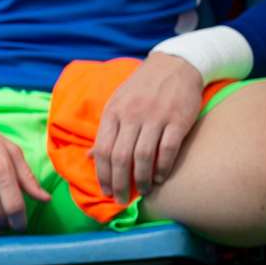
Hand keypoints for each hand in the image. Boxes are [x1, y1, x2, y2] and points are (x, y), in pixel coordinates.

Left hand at [92, 53, 204, 203]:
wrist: (175, 65)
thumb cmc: (142, 88)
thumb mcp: (117, 103)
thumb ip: (105, 130)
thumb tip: (88, 156)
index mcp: (112, 113)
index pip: (102, 149)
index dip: (102, 174)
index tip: (106, 191)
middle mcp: (131, 116)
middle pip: (120, 156)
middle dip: (119, 182)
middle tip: (121, 199)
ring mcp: (155, 118)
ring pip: (142, 156)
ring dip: (141, 178)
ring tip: (142, 191)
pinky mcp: (178, 120)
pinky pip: (168, 149)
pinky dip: (163, 167)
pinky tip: (159, 177)